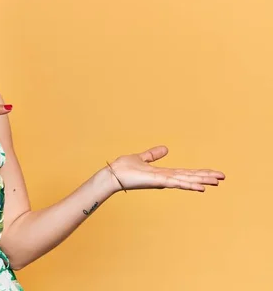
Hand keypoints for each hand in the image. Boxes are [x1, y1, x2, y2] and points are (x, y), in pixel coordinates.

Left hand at [107, 145, 225, 192]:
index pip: (185, 172)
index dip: (199, 172)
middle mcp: (165, 178)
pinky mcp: (157, 182)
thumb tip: (166, 148)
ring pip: (186, 180)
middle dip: (205, 177)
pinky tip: (200, 187)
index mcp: (163, 173)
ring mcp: (162, 181)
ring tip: (216, 182)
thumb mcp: (142, 158)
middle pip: (189, 176)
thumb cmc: (124, 168)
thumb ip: (153, 154)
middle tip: (222, 178)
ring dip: (201, 181)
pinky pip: (176, 183)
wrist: (112, 175)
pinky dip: (188, 185)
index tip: (214, 173)